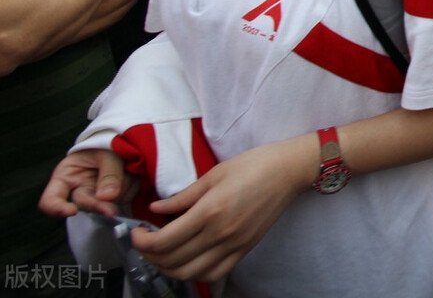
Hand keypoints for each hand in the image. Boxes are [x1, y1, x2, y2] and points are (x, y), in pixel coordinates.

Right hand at [39, 149, 137, 217]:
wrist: (125, 143)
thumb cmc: (107, 145)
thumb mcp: (106, 152)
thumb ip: (109, 173)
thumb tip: (107, 198)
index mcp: (66, 177)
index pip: (50, 200)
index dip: (57, 208)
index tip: (72, 211)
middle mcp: (78, 191)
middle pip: (85, 205)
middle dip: (100, 206)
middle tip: (112, 211)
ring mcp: (97, 198)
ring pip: (108, 203)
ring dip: (122, 188)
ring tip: (127, 168)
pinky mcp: (114, 200)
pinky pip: (125, 200)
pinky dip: (132, 188)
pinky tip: (133, 175)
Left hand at [131, 136, 311, 281]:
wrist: (288, 171)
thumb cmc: (253, 165)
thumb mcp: (214, 174)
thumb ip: (182, 196)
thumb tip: (156, 208)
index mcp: (209, 211)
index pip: (163, 241)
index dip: (141, 242)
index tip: (136, 232)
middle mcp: (220, 233)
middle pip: (172, 261)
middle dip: (149, 255)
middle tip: (144, 241)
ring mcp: (234, 244)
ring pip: (190, 273)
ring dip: (169, 268)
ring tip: (162, 253)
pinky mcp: (245, 249)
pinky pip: (214, 273)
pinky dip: (194, 274)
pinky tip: (188, 261)